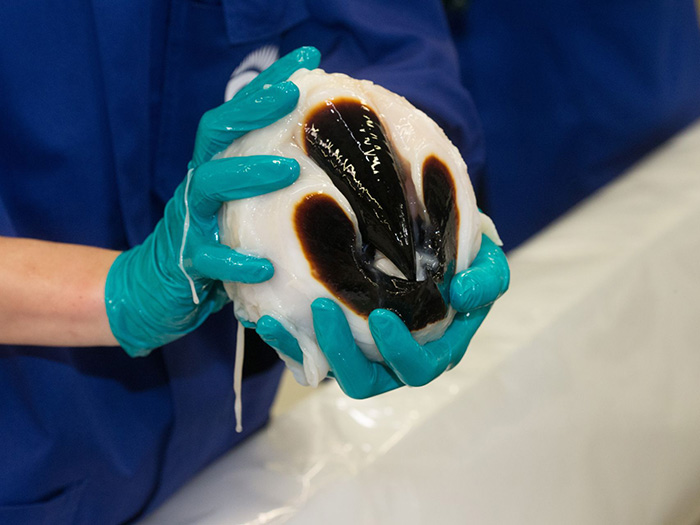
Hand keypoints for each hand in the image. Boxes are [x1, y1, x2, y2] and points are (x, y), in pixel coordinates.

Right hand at [105, 47, 321, 356]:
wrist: (160, 285)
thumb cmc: (216, 238)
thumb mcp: (241, 203)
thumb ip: (268, 179)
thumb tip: (328, 158)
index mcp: (217, 165)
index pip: (239, 115)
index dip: (269, 84)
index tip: (307, 57)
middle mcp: (201, 182)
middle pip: (216, 134)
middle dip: (251, 110)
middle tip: (290, 96)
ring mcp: (192, 218)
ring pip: (210, 186)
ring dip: (249, 174)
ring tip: (289, 170)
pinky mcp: (189, 259)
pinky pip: (211, 258)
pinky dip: (237, 262)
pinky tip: (265, 266)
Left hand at [256, 234, 509, 398]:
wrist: (430, 244)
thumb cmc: (461, 259)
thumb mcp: (486, 263)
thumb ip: (486, 279)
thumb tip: (461, 295)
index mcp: (436, 348)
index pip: (418, 367)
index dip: (398, 351)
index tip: (379, 317)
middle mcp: (396, 360)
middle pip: (366, 381)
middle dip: (341, 351)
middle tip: (320, 309)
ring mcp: (365, 352)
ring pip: (330, 370)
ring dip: (302, 348)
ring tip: (274, 320)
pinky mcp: (339, 339)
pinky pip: (309, 351)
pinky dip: (287, 339)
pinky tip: (265, 317)